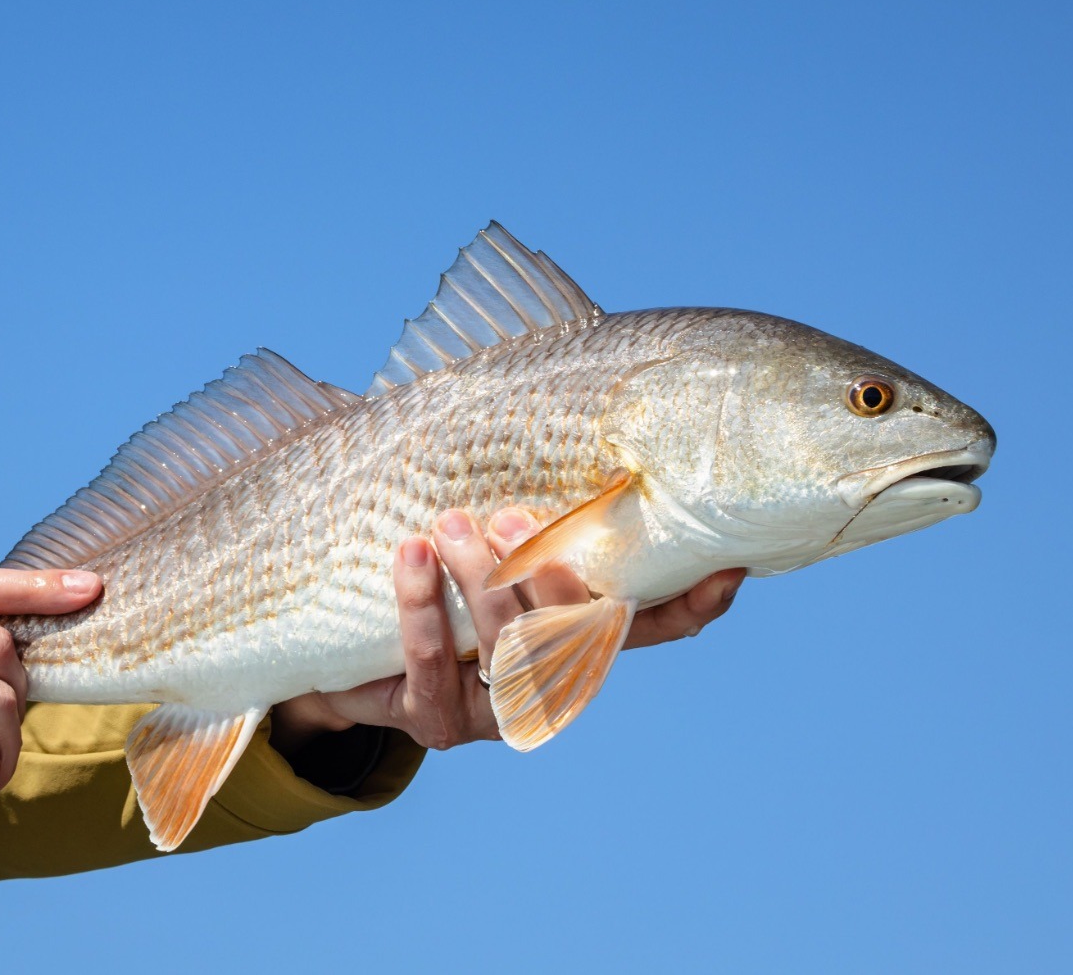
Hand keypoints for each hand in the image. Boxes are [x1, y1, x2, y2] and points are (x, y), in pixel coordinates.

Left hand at [269, 508, 744, 755]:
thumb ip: (535, 472)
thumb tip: (575, 351)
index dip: (695, 603)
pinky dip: (421, 610)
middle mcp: (552, 670)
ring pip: (506, 653)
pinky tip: (411, 557)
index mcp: (581, 625)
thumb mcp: (484, 513)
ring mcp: (496, 706)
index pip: (658, 620)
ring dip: (479, 583)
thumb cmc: (435, 554)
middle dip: (549, 576)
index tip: (725, 566)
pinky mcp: (435, 722)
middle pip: (576, 636)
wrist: (347, 638)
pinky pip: (432, 672)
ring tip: (451, 523)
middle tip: (513, 517)